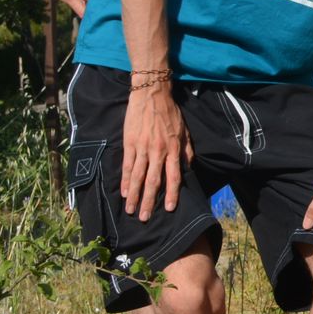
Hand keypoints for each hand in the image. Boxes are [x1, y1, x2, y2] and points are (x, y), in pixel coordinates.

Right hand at [120, 85, 190, 220]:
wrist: (151, 95)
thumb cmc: (170, 113)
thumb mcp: (185, 131)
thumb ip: (187, 151)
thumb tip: (188, 169)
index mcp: (174, 149)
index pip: (174, 177)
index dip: (172, 194)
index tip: (170, 209)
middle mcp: (159, 151)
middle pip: (154, 182)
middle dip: (150, 202)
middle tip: (145, 218)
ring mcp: (143, 148)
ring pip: (139, 177)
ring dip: (135, 196)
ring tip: (131, 210)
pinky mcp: (130, 143)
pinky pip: (128, 166)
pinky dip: (126, 180)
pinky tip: (124, 192)